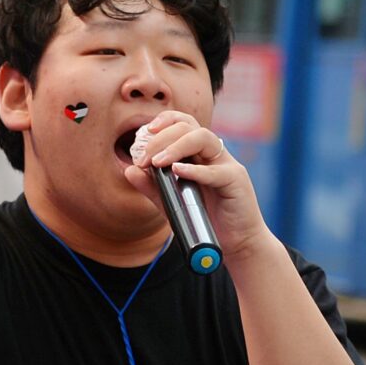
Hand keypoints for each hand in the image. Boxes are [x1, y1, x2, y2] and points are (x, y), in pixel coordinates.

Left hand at [125, 111, 268, 256]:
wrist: (236, 242)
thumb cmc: (206, 219)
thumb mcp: (173, 201)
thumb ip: (153, 186)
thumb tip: (129, 170)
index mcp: (200, 153)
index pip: (183, 124)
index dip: (164, 122)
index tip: (143, 133)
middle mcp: (214, 154)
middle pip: (189, 127)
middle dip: (162, 138)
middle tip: (143, 158)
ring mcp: (227, 164)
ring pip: (203, 138)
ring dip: (176, 147)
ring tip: (157, 162)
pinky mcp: (236, 181)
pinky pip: (215, 170)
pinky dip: (195, 170)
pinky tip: (177, 171)